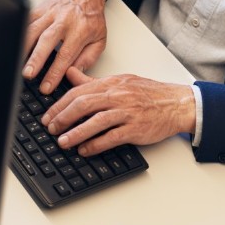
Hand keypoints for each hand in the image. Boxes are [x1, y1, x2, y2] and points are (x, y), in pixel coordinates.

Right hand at [24, 0, 107, 92]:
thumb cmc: (91, 18)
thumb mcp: (99, 40)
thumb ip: (88, 58)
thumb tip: (73, 73)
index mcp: (81, 29)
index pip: (66, 54)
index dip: (55, 72)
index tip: (46, 87)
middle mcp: (64, 20)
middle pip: (47, 40)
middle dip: (36, 59)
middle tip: (28, 75)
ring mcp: (50, 14)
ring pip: (33, 30)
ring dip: (23, 47)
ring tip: (16, 63)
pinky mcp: (39, 9)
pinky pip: (27, 21)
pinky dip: (19, 34)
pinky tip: (14, 47)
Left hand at [41, 67, 195, 155]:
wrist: (176, 104)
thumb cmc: (150, 94)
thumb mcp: (120, 81)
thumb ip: (93, 81)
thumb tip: (69, 74)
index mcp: (112, 83)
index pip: (79, 91)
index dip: (60, 104)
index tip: (48, 115)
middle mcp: (119, 95)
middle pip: (84, 104)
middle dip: (63, 118)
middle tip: (50, 128)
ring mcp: (128, 112)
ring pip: (96, 121)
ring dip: (76, 133)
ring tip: (62, 142)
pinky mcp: (136, 128)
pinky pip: (112, 137)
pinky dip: (96, 144)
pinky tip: (85, 150)